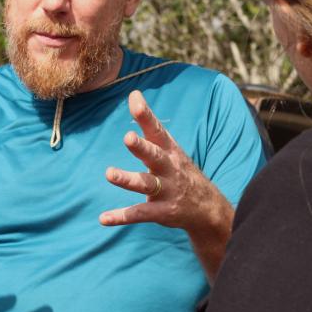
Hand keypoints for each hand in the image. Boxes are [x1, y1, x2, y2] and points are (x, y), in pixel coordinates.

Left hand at [99, 90, 229, 232]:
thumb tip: (134, 94)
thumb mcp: (169, 146)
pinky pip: (140, 213)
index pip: (157, 130)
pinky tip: (103, 218)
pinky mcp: (162, 211)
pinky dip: (121, 216)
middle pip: (154, 155)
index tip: (134, 99)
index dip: (146, 115)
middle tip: (128, 138)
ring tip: (109, 173)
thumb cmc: (180, 170)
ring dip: (127, 179)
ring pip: (146, 184)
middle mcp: (169, 168)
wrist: (208, 208)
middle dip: (142, 147)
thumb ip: (149, 123)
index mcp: (170, 150)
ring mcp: (167, 190)